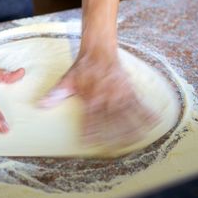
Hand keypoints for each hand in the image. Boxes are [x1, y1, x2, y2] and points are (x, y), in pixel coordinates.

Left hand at [40, 51, 157, 149]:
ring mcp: (121, 93)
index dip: (89, 131)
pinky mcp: (129, 89)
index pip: (91, 118)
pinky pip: (141, 102)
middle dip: (114, 135)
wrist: (99, 49)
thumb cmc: (83, 66)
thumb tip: (42, 105)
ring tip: (137, 141)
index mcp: (92, 96)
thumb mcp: (67, 79)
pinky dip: (148, 112)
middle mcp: (108, 96)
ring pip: (129, 114)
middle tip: (115, 148)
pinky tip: (156, 120)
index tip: (88, 142)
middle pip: (112, 120)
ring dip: (133, 128)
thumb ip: (56, 94)